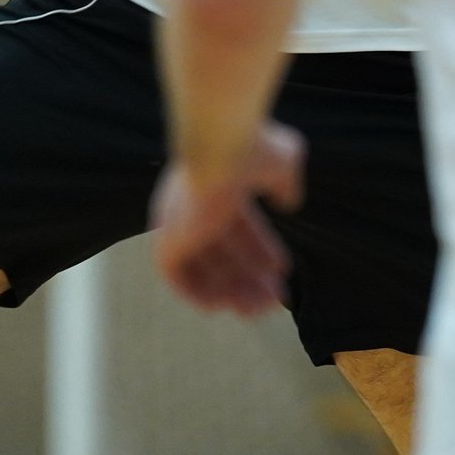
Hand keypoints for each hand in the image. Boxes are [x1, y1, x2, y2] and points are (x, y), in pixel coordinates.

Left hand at [151, 124, 306, 315]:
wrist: (222, 144)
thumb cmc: (253, 148)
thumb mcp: (280, 162)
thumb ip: (284, 183)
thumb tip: (288, 203)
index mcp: (215, 184)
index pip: (235, 225)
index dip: (259, 248)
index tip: (282, 268)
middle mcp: (192, 206)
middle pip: (220, 251)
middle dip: (249, 276)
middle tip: (275, 297)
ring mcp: (178, 224)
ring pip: (201, 268)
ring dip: (229, 291)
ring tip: (258, 310)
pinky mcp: (167, 240)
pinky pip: (176, 277)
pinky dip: (195, 293)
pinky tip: (223, 306)